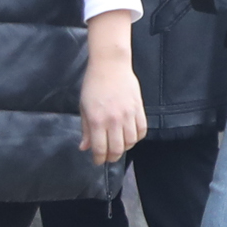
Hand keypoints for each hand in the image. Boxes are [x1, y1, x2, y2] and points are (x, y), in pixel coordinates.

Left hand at [78, 20, 143, 162]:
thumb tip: (84, 147)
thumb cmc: (93, 84)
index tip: (97, 160)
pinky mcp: (139, 108)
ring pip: (131, 142)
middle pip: (117, 149)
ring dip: (125, 148)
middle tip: (108, 156)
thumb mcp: (84, 107)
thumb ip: (86, 129)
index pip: (99, 149)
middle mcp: (114, 120)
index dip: (98, 159)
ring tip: (119, 145)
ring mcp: (128, 115)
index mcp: (97, 120)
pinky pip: (142, 130)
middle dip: (112, 157)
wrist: (110, 65)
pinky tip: (130, 136)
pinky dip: (137, 137)